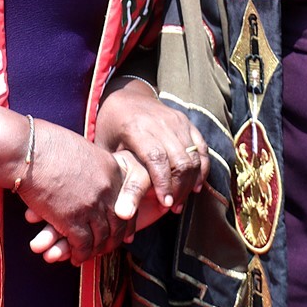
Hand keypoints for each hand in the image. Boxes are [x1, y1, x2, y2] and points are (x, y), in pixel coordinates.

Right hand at [26, 151, 149, 262]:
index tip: (122, 231)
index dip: (126, 220)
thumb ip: (94, 167)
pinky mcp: (72, 218)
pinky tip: (74, 258)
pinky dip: (79, 254)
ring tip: (88, 255)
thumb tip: (92, 180)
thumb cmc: (47, 145)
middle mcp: (107, 188)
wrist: (27, 150)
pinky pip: (82, 244)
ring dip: (95, 251)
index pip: (129, 201)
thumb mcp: (83, 151)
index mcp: (112, 169)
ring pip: (101, 237)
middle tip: (105, 249)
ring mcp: (91, 204)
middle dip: (112, 240)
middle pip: (118, 222)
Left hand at [94, 77, 207, 221]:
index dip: (164, 183)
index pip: (157, 158)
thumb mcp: (105, 147)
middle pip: (180, 160)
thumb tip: (119, 211)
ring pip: (193, 156)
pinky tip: (196, 186)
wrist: (126, 96)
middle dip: (179, 188)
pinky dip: (202, 169)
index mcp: (136, 128)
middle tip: (172, 208)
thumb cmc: (111, 127)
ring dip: (191, 182)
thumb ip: (114, 172)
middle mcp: (160, 122)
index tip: (165, 205)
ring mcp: (176, 120)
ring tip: (180, 202)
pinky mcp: (186, 121)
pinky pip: (201, 148)